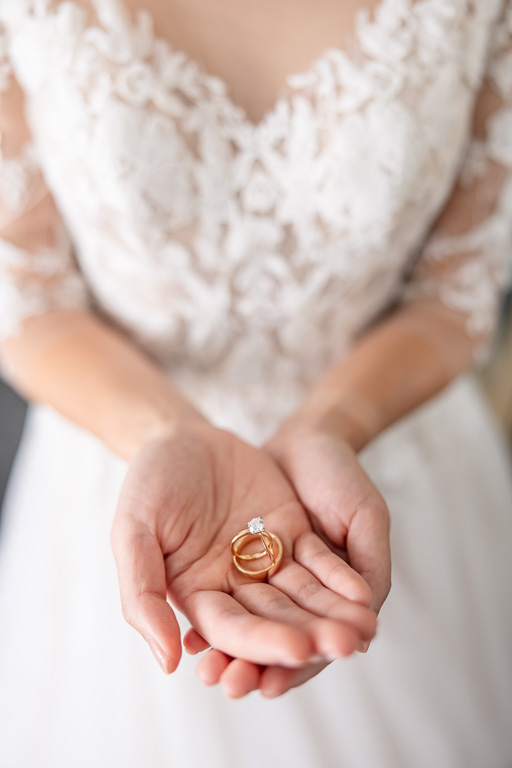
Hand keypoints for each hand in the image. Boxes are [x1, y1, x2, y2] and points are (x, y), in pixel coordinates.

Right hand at [110, 419, 377, 674]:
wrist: (180, 436)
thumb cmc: (148, 482)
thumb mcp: (132, 531)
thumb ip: (142, 593)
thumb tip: (167, 663)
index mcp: (195, 596)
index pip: (232, 630)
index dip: (263, 643)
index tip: (298, 651)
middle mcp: (233, 587)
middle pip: (276, 620)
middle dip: (311, 635)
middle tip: (347, 646)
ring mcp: (264, 561)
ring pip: (303, 596)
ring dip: (333, 613)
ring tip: (365, 628)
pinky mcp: (290, 533)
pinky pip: (317, 561)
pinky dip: (338, 577)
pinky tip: (363, 592)